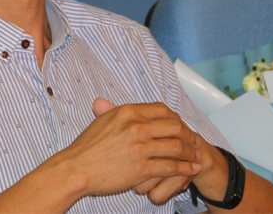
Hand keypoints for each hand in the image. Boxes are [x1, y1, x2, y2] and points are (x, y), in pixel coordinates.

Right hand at [61, 98, 201, 199]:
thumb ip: (110, 110)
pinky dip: (185, 168)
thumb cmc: (85, 147)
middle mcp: (136, 126)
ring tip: (196, 156)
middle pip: (174, 126)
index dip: (175, 117)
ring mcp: (140, 147)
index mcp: (127, 111)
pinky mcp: (142, 168)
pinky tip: (191, 170)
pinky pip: (171, 166)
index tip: (181, 125)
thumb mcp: (100, 120)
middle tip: (194, 141)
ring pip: (176, 146)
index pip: (161, 109)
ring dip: (190, 152)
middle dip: (188, 134)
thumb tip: (106, 103)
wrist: (76, 168)